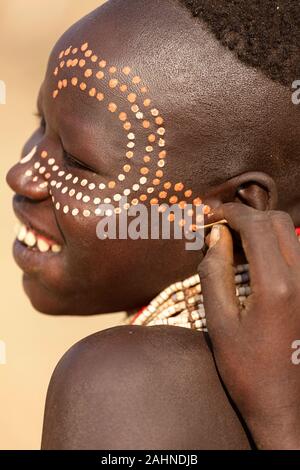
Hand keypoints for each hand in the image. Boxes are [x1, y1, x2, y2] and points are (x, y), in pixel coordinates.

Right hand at [198, 203, 299, 448]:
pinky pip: (295, 254)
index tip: (210, 215)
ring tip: (233, 244)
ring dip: (261, 230)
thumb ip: (215, 273)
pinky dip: (273, 246)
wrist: (283, 405)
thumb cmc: (246, 369)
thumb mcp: (220, 322)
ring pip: (290, 235)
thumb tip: (216, 236)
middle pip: (278, 222)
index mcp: (278, 286)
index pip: (256, 226)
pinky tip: (253, 261)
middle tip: (220, 227)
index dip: (231, 213)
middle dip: (247, 217)